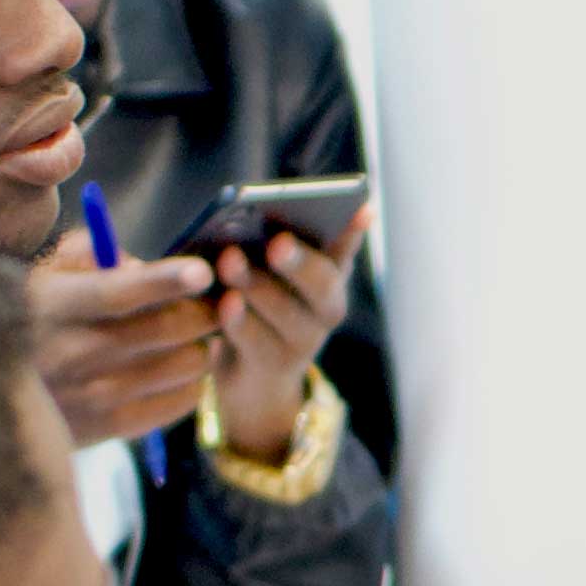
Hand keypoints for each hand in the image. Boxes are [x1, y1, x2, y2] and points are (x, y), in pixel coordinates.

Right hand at [26, 228, 220, 448]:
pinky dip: (193, 385)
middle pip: (163, 330)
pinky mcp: (105, 428)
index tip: (203, 271)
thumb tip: (135, 264)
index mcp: (55, 305)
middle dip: (202, 313)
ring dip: (203, 349)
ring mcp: (90, 394)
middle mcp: (72, 352)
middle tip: (212, 306)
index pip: (118, 292)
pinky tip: (186, 373)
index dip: (165, 280)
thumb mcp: (46, 273)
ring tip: (199, 340)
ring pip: (180, 367)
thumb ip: (88, 252)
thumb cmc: (37, 318)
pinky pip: (175, 405)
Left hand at [206, 213, 362, 459]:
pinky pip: (257, 341)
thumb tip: (244, 215)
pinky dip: (239, 320)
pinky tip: (225, 301)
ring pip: (288, 313)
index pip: (346, 246)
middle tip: (277, 244)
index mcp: (330, 272)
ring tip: (230, 261)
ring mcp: (305, 340)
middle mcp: (328, 307)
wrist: (250, 375)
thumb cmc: (257, 303)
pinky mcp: (274, 366)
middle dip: (300, 263)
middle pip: (323, 284)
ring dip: (259, 286)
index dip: (354, 230)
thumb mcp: (267, 272)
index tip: (361, 209)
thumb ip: (267, 245)